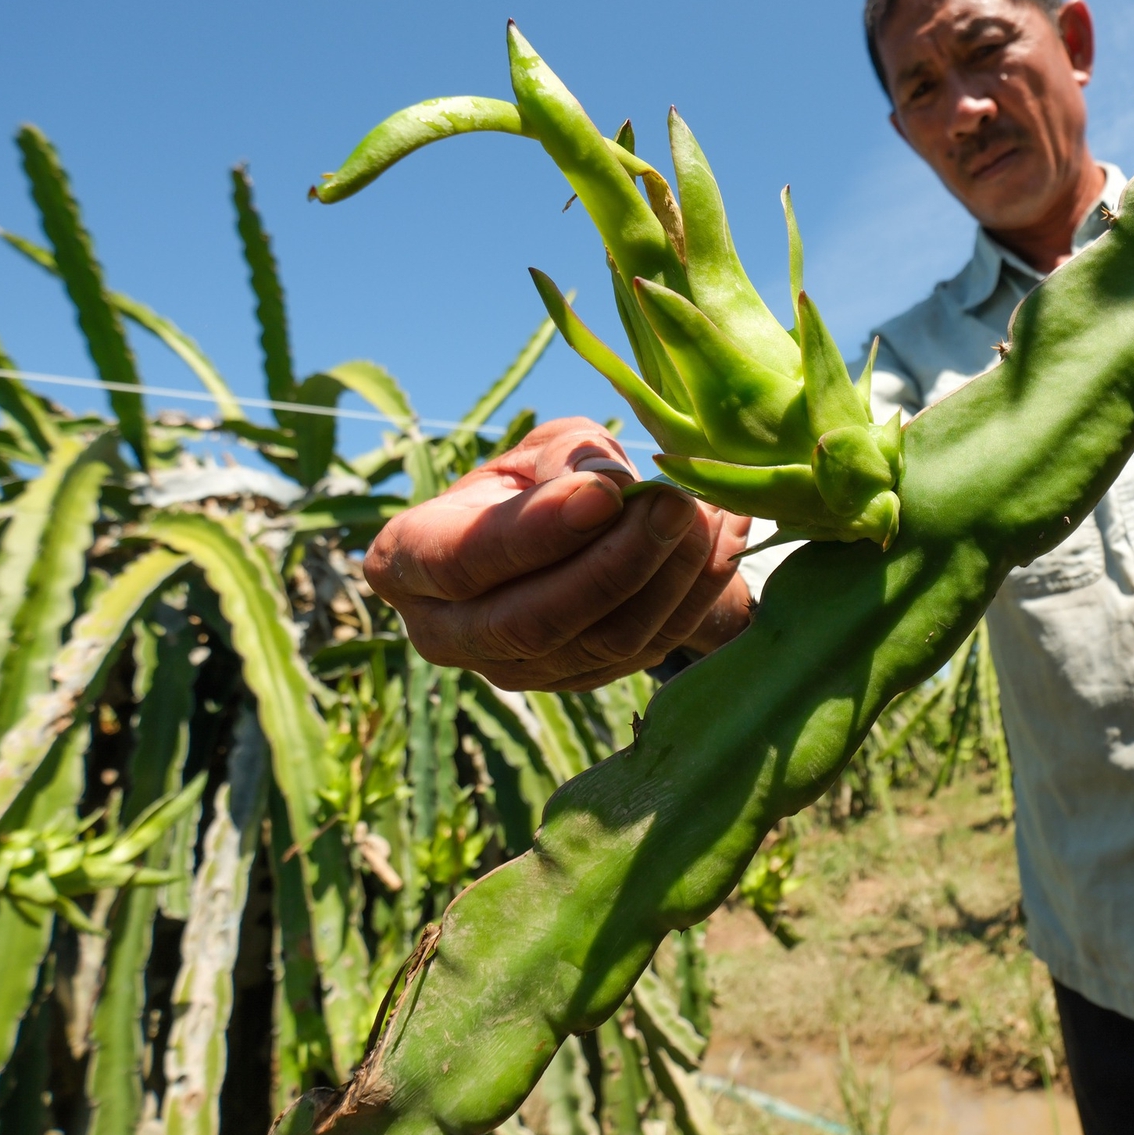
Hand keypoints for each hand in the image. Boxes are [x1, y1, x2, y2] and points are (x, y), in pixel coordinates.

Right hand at [363, 417, 752, 690]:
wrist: (579, 535)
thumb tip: (609, 488)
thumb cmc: (542, 480)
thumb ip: (569, 461)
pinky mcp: (585, 684)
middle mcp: (450, 634)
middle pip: (534, 620)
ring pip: (602, 642)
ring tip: (705, 514)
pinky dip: (695, 594)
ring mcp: (519, 672)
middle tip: (674, 505)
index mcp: (408, 561)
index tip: (603, 495)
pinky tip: (725, 539)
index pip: (465, 561)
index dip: (537, 533)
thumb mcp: (542, 450)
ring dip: (666, 578)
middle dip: (614, 563)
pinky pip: (649, 651)